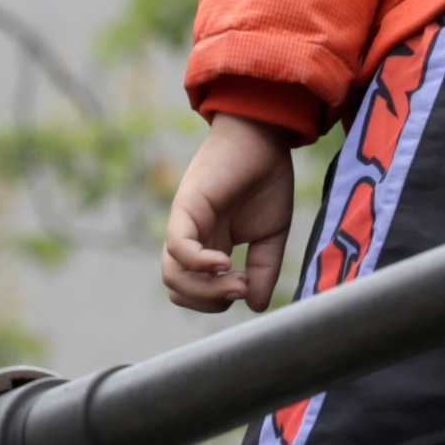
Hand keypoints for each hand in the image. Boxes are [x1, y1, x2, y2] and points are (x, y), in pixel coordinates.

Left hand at [164, 114, 302, 310]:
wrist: (264, 137)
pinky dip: (198, 263)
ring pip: (172, 275)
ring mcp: (186, 224)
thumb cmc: (267, 180)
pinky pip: (178, 246)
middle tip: (241, 289)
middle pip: (178, 289)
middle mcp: (193, 239)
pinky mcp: (185, 207)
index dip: (216, 303)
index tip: (247, 290)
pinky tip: (224, 261)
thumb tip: (257, 306)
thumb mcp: (272, 235)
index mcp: (210, 247)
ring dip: (204, 290)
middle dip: (209, 302)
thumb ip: (264, 270)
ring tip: (235, 280)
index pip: (194, 291)